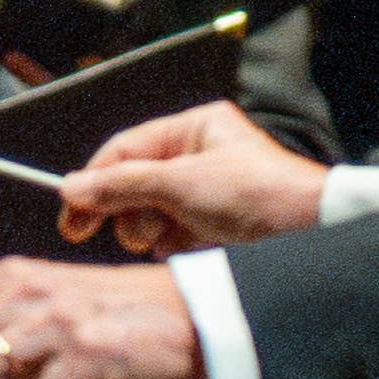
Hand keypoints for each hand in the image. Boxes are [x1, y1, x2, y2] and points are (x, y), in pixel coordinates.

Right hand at [59, 102, 338, 253]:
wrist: (309, 234)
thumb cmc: (256, 194)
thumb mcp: (178, 183)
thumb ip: (119, 185)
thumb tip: (70, 188)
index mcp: (194, 128)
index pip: (125, 148)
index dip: (94, 179)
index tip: (70, 211)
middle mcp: (199, 155)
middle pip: (134, 181)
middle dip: (124, 208)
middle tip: (92, 232)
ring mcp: (206, 191)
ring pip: (150, 210)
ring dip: (147, 228)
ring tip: (163, 238)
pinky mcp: (215, 223)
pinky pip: (171, 232)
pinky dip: (168, 243)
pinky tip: (177, 249)